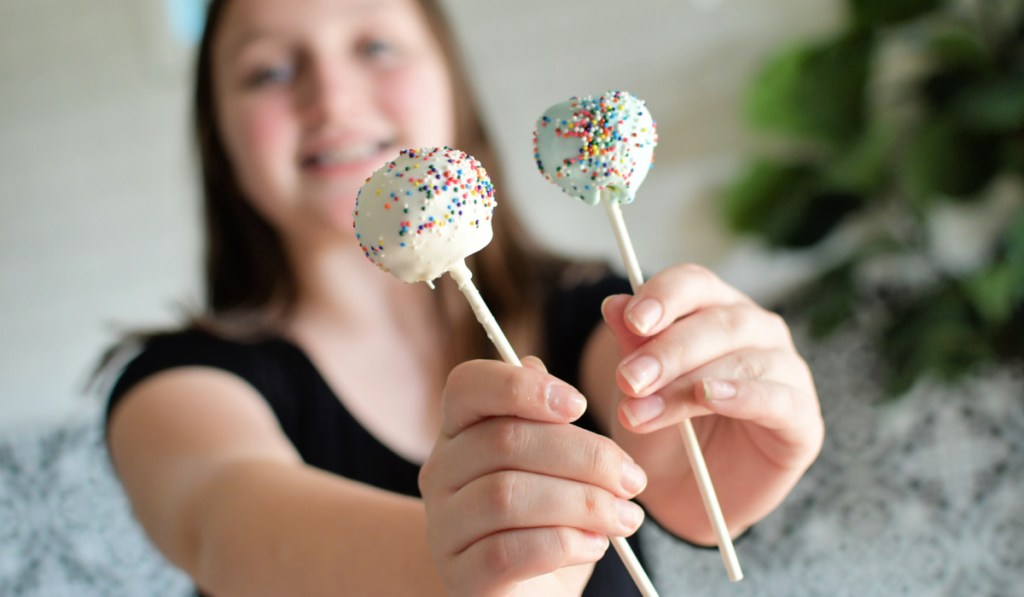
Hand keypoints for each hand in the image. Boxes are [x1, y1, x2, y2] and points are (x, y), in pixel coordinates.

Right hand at [418, 358, 647, 596]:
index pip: (467, 386)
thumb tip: (537, 368)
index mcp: (459, 431)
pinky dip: (565, 544)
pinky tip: (595, 545)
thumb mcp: (551, 465)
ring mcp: (444, 527)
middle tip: (633, 480)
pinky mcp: (461, 576)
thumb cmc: (544, 520)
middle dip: (584, 456)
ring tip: (625, 517)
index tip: (581, 405)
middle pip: (504, 441)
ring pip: (507, 495)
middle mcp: (440, 473)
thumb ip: (545, 420)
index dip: (522, 387)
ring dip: (582, 503)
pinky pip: (509, 551)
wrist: (525, 594)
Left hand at [598, 264, 822, 542]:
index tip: (629, 320)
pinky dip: (743, 396)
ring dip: (688, 383)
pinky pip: (777, 399)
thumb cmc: (663, 432)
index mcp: (715, 309)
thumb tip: (613, 305)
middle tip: (628, 380)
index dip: (663, 296)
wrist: (685, 496)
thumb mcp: (638, 392)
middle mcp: (756, 330)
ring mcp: (785, 370)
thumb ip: (632, 348)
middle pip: (717, 321)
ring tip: (645, 409)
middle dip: (667, 351)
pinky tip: (711, 397)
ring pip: (742, 360)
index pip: (694, 283)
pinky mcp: (802, 418)